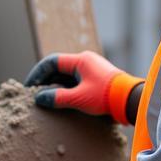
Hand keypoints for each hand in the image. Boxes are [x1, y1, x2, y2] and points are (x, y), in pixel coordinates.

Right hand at [25, 51, 143, 123]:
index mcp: (80, 60)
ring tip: (47, 99)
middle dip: (45, 81)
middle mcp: (86, 60)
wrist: (131, 100)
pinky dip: (67, 88)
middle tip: (35, 94)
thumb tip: (39, 98)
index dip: (37, 73)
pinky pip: (77, 80)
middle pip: (59, 68)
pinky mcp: (98, 78)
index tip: (30, 87)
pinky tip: (63, 100)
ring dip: (56, 86)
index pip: (52, 62)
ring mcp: (93, 69)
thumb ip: (57, 98)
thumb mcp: (78, 98)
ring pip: (68, 75)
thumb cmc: (106, 96)